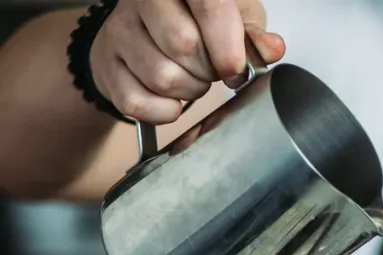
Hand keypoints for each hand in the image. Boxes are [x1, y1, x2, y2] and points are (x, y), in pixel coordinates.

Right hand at [90, 0, 285, 123]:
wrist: (148, 33)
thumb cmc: (198, 22)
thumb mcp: (235, 17)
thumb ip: (252, 34)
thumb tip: (271, 48)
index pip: (208, 4)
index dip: (227, 45)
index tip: (235, 69)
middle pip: (183, 45)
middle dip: (207, 70)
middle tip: (210, 69)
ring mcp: (119, 30)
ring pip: (163, 77)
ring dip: (189, 91)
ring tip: (192, 79)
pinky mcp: (107, 65)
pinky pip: (138, 103)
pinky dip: (164, 111)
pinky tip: (171, 99)